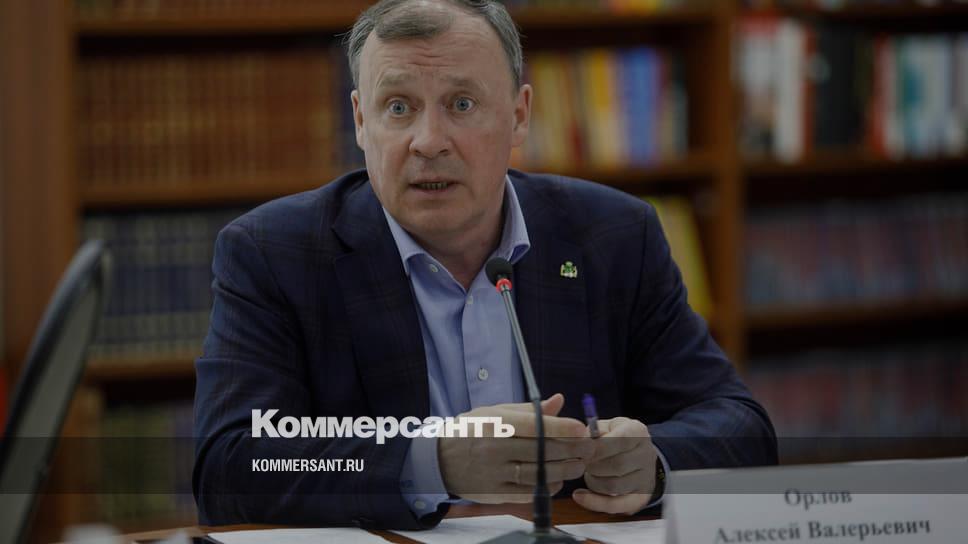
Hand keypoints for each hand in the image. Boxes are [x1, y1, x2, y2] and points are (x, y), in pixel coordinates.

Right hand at [439, 393, 593, 503]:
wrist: (440, 459)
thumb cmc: (472, 430)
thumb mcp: (495, 412)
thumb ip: (529, 410)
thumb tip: (559, 401)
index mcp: (495, 423)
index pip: (534, 425)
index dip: (562, 428)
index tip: (582, 429)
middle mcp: (494, 447)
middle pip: (541, 451)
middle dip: (572, 450)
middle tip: (589, 448)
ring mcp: (494, 472)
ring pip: (538, 474)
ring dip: (565, 470)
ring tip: (579, 464)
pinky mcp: (494, 492)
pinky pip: (529, 493)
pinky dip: (548, 487)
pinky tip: (558, 480)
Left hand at [572, 416, 656, 514]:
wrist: (635, 454)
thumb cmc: (614, 438)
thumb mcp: (606, 427)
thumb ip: (593, 432)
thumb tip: (581, 442)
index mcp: (638, 432)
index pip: (622, 440)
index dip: (599, 447)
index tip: (583, 450)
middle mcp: (646, 455)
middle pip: (618, 465)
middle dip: (593, 465)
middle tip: (581, 463)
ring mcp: (645, 478)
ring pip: (614, 486)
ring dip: (593, 481)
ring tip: (587, 473)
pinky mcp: (640, 498)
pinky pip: (617, 505)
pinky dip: (595, 503)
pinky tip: (580, 496)